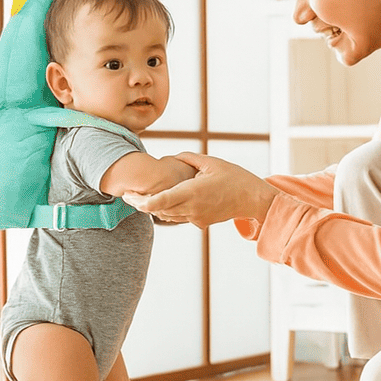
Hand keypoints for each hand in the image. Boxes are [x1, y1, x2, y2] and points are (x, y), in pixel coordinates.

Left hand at [122, 153, 277, 227]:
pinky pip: (178, 218)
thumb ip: (187, 158)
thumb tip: (169, 158)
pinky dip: (167, 211)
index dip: (139, 201)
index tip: (128, 195)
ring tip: (140, 198)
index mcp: (191, 192)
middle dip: (141, 204)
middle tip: (128, 195)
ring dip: (153, 208)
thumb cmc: (234, 177)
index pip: (157, 202)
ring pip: (166, 216)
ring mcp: (196, 218)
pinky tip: (161, 202)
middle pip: (157, 210)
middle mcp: (191, 208)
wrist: (253, 199)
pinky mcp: (200, 222)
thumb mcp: (211, 162)